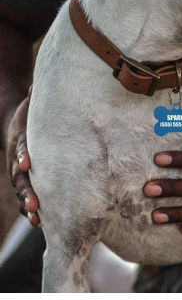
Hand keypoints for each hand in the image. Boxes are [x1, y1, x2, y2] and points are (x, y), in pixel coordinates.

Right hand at [5, 86, 40, 225]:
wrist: (13, 128)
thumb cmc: (27, 118)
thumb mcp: (29, 108)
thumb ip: (34, 101)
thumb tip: (36, 87)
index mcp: (20, 142)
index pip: (20, 149)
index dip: (22, 155)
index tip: (26, 163)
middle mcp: (17, 161)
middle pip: (19, 178)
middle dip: (26, 191)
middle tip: (34, 203)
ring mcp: (19, 174)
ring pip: (22, 192)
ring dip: (28, 205)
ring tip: (38, 219)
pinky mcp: (26, 181)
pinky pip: (27, 196)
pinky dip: (31, 208)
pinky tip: (41, 222)